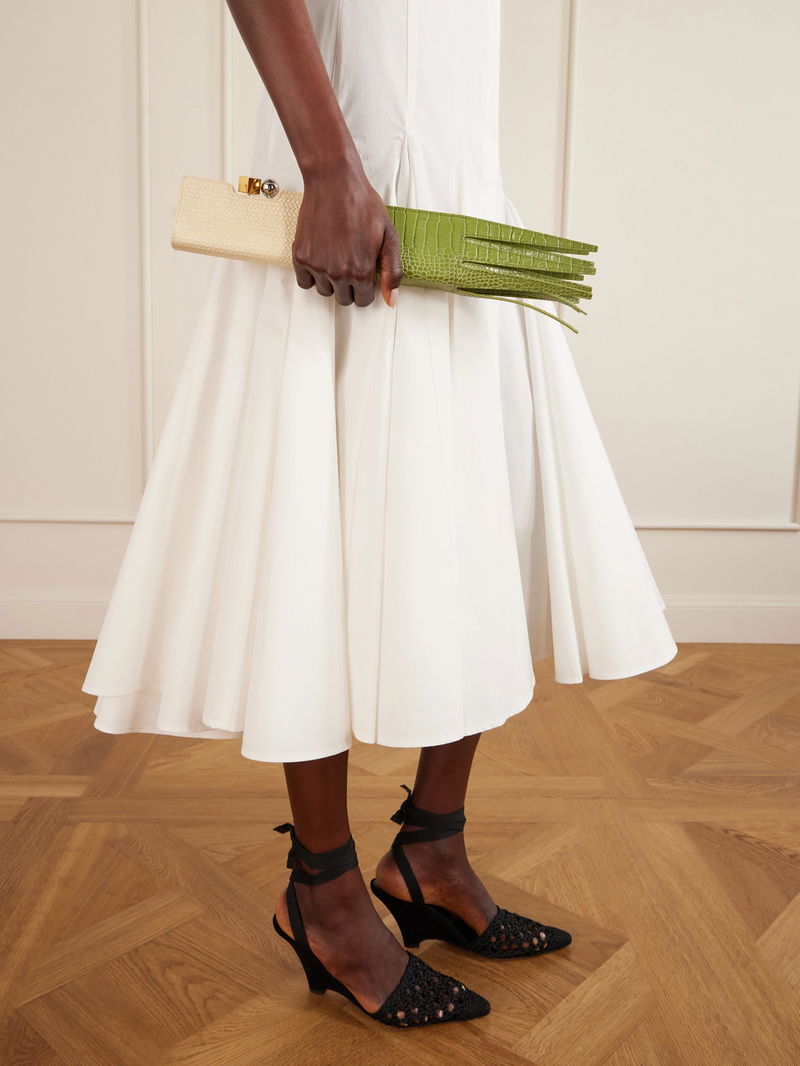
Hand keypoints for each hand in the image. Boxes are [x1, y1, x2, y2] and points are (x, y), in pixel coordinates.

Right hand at [292, 162, 402, 307]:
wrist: (334, 182)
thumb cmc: (362, 204)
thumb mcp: (389, 237)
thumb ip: (392, 271)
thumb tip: (392, 301)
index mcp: (361, 271)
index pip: (363, 300)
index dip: (365, 287)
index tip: (363, 271)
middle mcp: (338, 273)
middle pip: (343, 299)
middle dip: (349, 285)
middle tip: (350, 261)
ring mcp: (317, 266)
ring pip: (324, 291)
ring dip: (330, 280)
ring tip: (336, 256)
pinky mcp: (301, 256)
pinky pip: (304, 281)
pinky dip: (311, 274)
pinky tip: (321, 257)